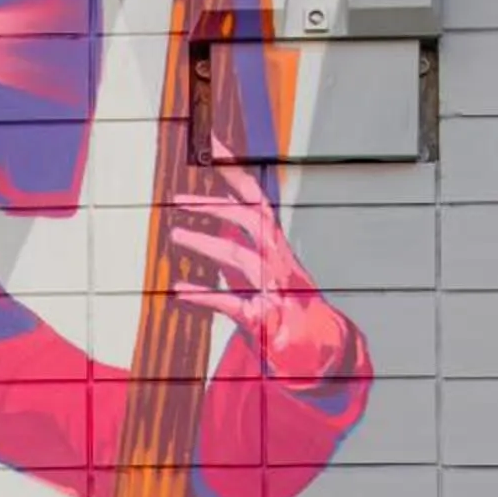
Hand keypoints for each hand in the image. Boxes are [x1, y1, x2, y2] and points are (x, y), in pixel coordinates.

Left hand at [171, 180, 356, 389]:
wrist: (322, 351)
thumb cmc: (288, 308)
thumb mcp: (262, 273)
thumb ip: (239, 249)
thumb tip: (211, 225)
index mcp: (277, 246)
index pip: (256, 200)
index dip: (235, 172)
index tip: (211, 145)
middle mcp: (278, 261)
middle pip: (253, 219)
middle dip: (217, 204)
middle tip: (179, 199)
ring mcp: (274, 290)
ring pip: (241, 256)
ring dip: (206, 242)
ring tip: (175, 234)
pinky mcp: (265, 321)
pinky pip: (233, 304)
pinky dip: (205, 296)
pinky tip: (180, 289)